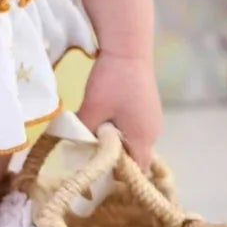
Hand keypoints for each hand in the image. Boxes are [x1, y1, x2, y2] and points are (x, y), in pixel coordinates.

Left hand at [78, 47, 162, 172]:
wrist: (128, 48)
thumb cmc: (112, 81)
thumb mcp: (92, 109)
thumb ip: (84, 133)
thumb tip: (73, 149)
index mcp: (143, 138)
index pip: (137, 172)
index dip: (119, 178)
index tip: (99, 177)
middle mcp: (153, 132)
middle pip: (135, 158)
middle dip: (115, 161)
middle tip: (91, 159)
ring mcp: (152, 119)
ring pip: (134, 142)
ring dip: (117, 144)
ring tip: (95, 141)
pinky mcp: (147, 107)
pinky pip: (135, 129)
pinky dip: (121, 131)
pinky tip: (105, 123)